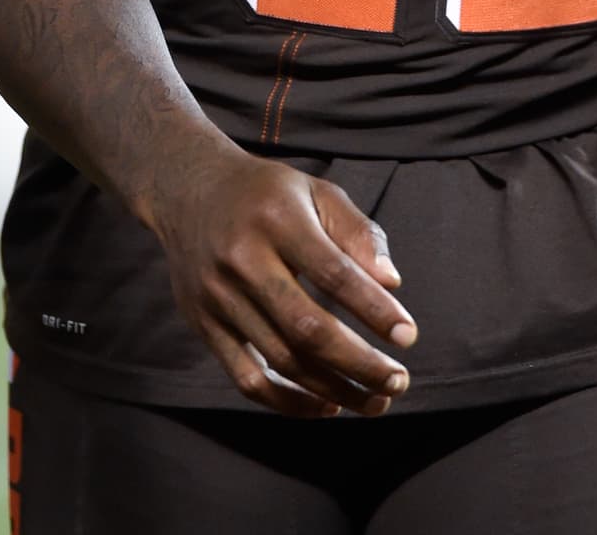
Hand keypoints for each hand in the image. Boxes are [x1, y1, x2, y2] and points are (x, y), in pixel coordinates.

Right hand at [151, 134, 417, 418]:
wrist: (188, 190)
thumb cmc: (268, 193)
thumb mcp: (316, 190)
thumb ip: (357, 232)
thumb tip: (392, 283)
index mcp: (278, 218)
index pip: (333, 273)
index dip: (373, 309)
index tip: (408, 336)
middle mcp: (243, 259)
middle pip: (306, 327)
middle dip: (359, 363)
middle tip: (398, 382)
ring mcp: (218, 296)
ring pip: (281, 360)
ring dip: (334, 390)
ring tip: (375, 401)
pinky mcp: (203, 325)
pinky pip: (247, 379)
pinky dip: (289, 402)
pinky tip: (327, 406)